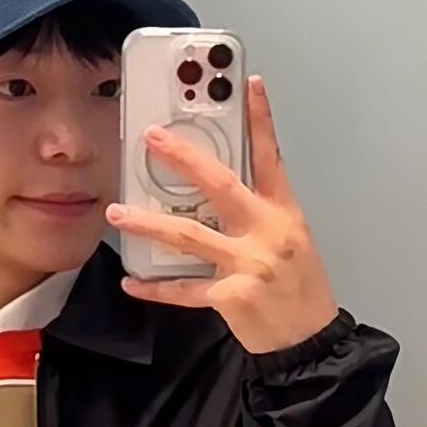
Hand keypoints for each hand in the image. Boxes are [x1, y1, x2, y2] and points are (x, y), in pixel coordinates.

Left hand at [105, 76, 340, 355]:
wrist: (308, 342)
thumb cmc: (301, 291)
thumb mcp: (292, 241)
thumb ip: (259, 214)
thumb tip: (218, 196)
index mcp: (282, 214)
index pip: (272, 157)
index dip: (261, 119)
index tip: (248, 84)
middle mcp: (265, 233)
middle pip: (220, 185)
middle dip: (183, 158)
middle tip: (153, 139)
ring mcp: (247, 265)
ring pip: (189, 235)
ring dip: (148, 223)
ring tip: (118, 214)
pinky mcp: (230, 297)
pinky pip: (184, 290)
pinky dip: (156, 288)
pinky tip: (133, 281)